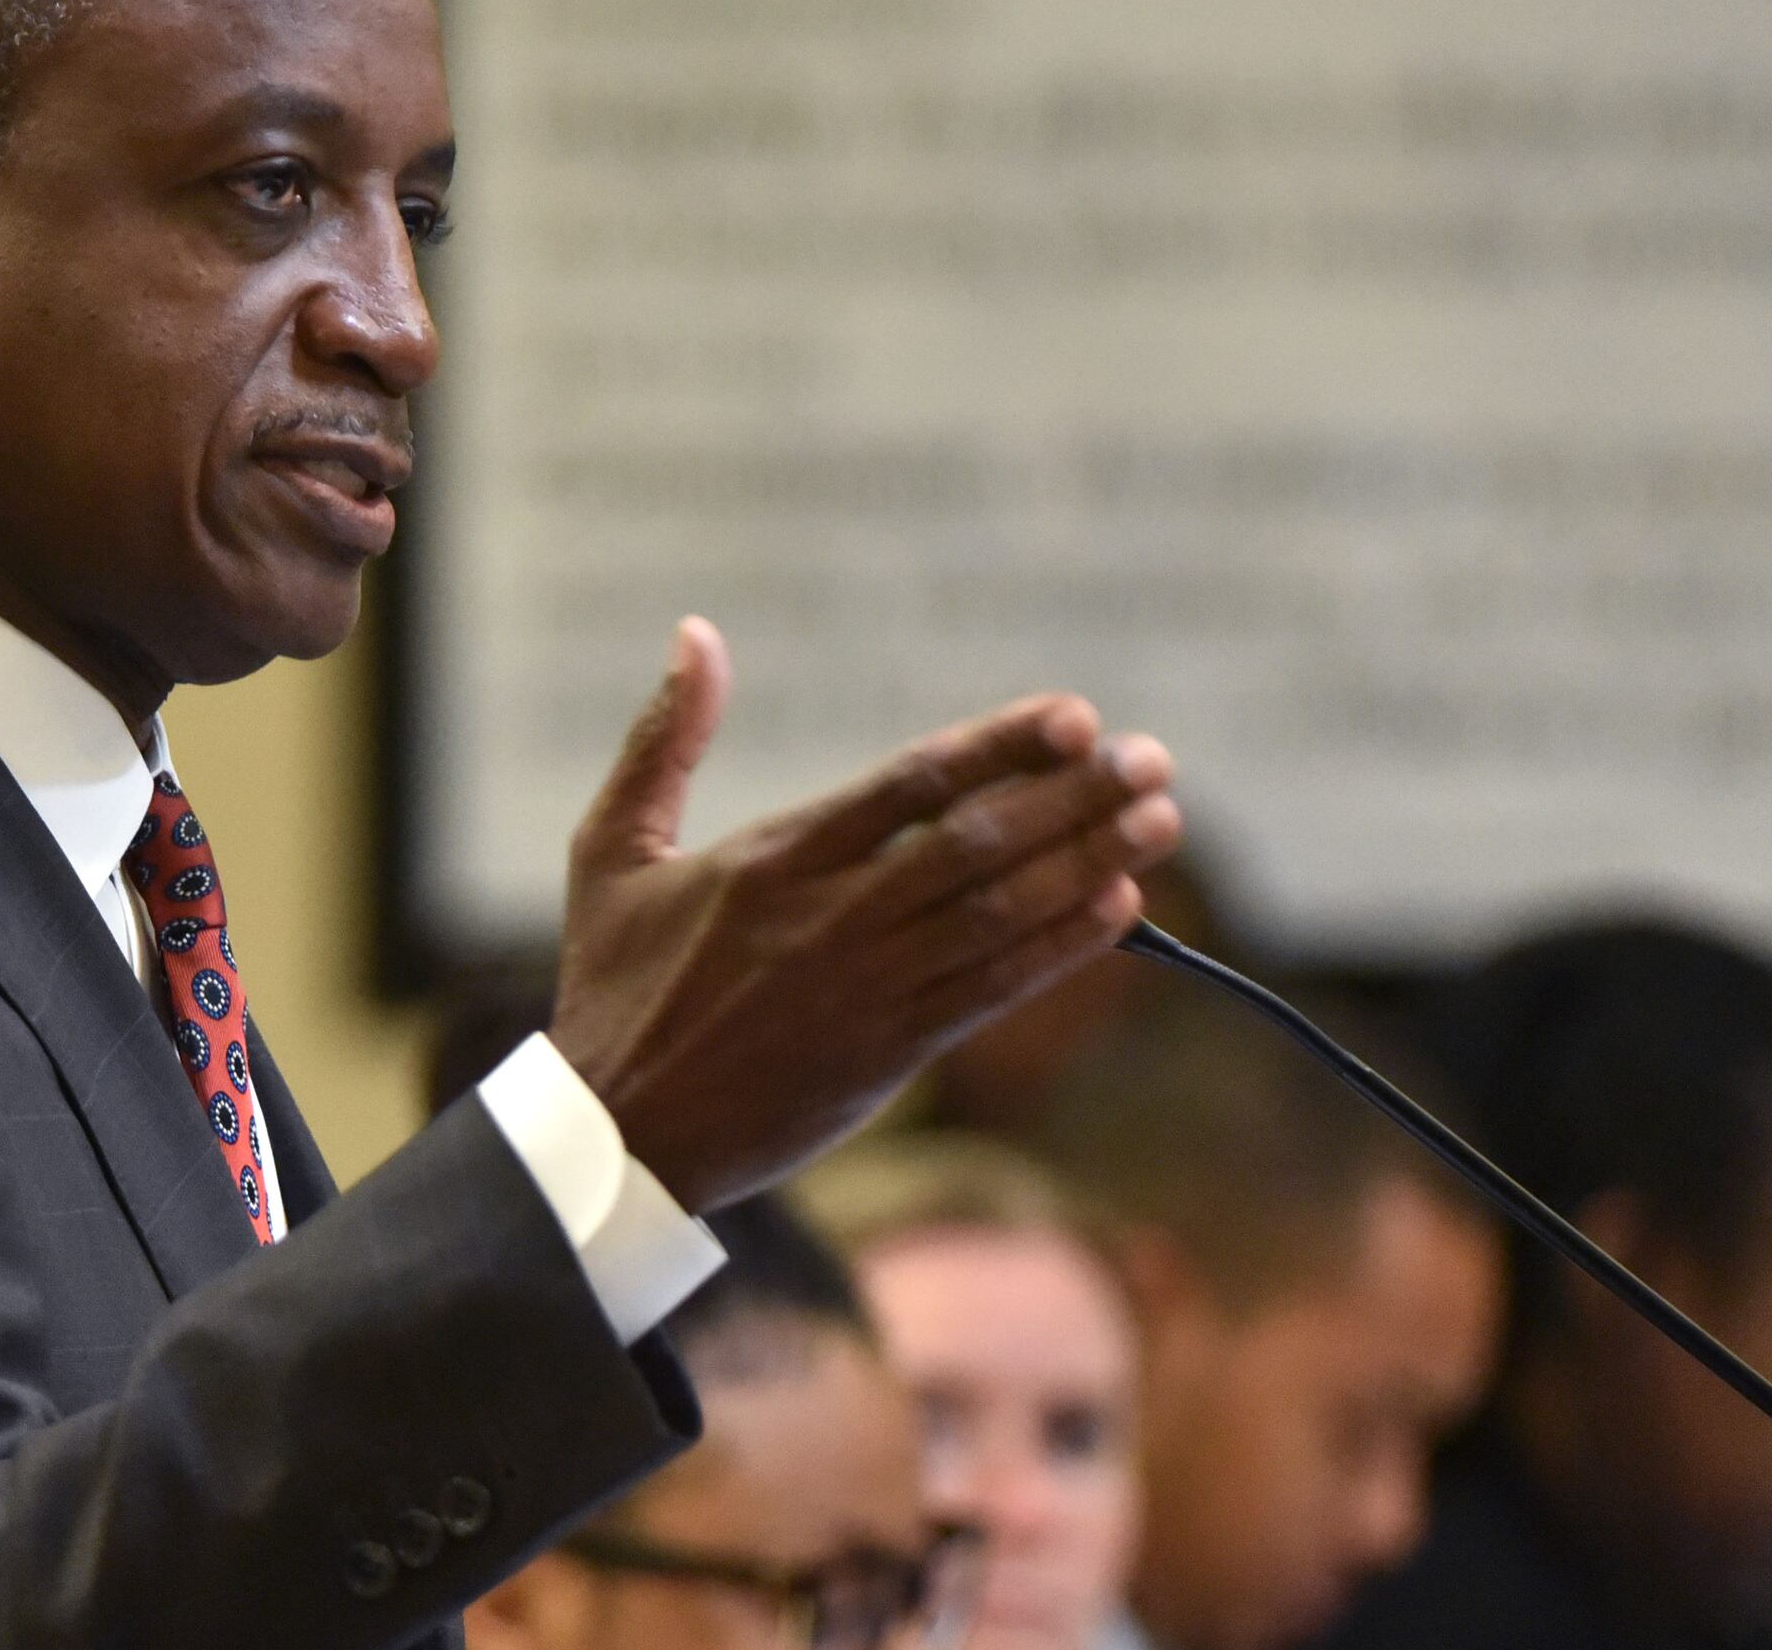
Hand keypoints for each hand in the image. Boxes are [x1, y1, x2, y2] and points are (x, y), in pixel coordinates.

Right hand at [547, 618, 1180, 1210]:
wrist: (619, 1138)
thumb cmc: (614, 989)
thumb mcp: (612, 852)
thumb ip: (661, 740)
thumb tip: (694, 633)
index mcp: (771, 860)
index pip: (910, 785)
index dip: (1000, 747)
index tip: (1075, 717)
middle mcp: (829, 919)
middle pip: (975, 845)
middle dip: (1073, 798)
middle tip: (1152, 760)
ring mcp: (866, 989)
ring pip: (998, 915)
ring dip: (1087, 864)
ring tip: (1159, 820)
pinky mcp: (888, 1053)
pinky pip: (993, 991)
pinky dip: (1060, 949)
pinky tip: (1118, 911)